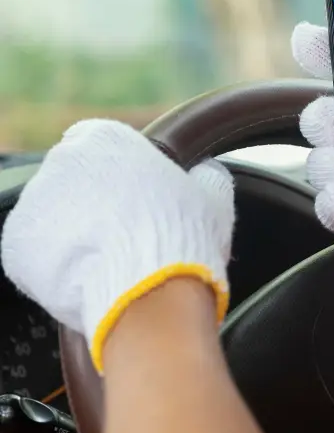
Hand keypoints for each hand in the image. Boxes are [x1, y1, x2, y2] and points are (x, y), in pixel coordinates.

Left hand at [1, 120, 233, 371]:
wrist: (150, 295)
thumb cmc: (184, 241)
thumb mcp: (213, 197)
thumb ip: (206, 174)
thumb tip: (206, 172)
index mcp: (105, 138)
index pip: (101, 147)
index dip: (119, 178)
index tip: (135, 203)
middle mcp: (60, 160)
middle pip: (73, 183)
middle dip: (92, 207)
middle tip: (124, 239)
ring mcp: (33, 204)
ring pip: (53, 220)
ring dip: (73, 237)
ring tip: (107, 266)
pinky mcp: (16, 246)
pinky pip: (36, 256)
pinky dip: (55, 269)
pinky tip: (87, 281)